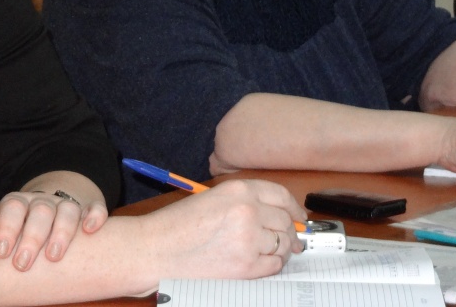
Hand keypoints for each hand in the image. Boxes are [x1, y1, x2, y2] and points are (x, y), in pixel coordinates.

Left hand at [0, 185, 107, 270]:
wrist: (46, 213)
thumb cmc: (15, 227)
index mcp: (17, 203)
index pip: (12, 206)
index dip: (7, 227)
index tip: (1, 251)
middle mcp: (42, 202)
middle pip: (39, 211)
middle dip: (31, 237)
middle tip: (22, 264)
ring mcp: (65, 205)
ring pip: (67, 210)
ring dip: (61, 231)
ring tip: (54, 257)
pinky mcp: (88, 210)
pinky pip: (96, 207)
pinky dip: (94, 216)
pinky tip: (89, 231)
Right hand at [148, 179, 306, 279]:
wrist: (156, 249)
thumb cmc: (177, 225)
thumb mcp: (212, 199)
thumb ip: (244, 202)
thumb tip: (277, 216)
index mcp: (237, 190)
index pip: (281, 196)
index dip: (294, 208)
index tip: (299, 217)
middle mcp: (247, 210)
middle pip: (286, 222)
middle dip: (290, 232)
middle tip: (289, 240)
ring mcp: (248, 239)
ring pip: (283, 245)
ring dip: (280, 250)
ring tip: (267, 252)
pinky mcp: (246, 265)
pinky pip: (273, 265)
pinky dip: (270, 266)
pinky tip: (256, 262)